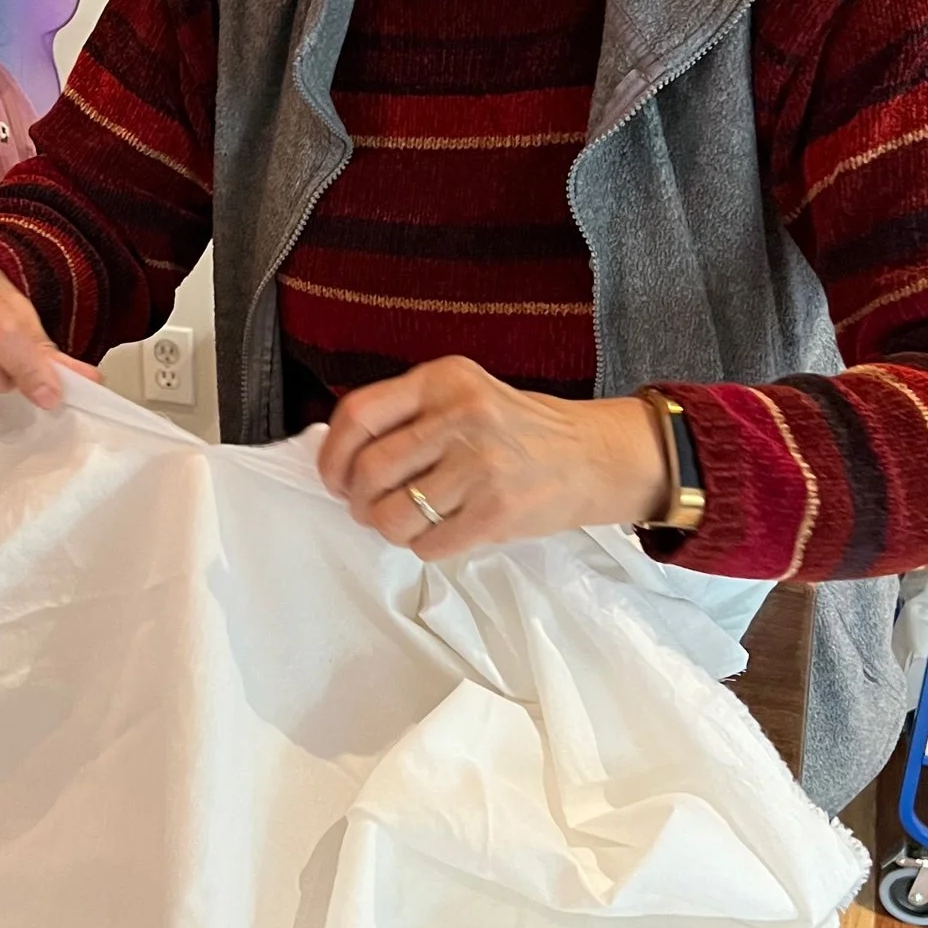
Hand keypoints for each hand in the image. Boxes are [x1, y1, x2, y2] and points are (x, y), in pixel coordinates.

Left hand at [318, 357, 667, 558]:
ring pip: (394, 515)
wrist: (593, 457)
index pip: (359, 414)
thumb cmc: (518, 430)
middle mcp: (460, 416)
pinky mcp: (497, 512)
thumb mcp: (464, 394)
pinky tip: (440, 533)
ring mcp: (481, 465)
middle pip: (370, 471)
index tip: (335, 478)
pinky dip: (423, 547)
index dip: (334, 456)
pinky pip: (429, 545)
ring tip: (403, 522)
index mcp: (443, 379)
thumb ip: (409, 413)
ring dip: (387, 528)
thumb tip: (342, 456)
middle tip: (368, 508)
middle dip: (358, 501)